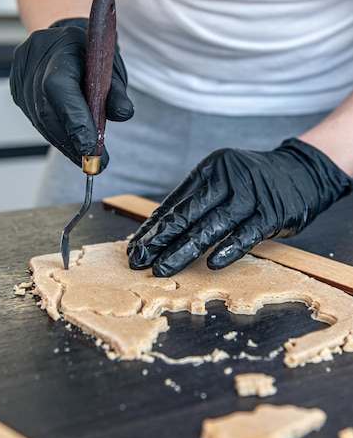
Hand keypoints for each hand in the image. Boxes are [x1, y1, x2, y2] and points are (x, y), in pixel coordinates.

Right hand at [9, 18, 133, 167]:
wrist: (64, 38)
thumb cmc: (89, 51)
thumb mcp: (110, 66)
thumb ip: (116, 91)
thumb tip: (124, 114)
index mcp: (57, 48)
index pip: (59, 90)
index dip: (75, 123)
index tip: (92, 149)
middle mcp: (32, 62)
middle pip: (48, 112)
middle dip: (72, 142)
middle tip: (93, 163)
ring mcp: (20, 78)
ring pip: (40, 121)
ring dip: (65, 144)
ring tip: (85, 160)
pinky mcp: (17, 92)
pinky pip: (36, 120)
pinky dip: (56, 135)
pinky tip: (71, 144)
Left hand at [128, 138, 351, 275]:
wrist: (303, 171)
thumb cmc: (254, 181)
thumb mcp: (224, 179)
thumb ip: (196, 200)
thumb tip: (158, 228)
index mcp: (212, 169)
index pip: (175, 201)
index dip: (153, 226)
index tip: (136, 246)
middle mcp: (229, 179)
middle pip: (188, 214)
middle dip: (160, 240)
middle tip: (139, 260)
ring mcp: (252, 196)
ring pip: (211, 227)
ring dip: (183, 250)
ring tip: (162, 268)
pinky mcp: (273, 214)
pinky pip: (246, 235)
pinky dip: (228, 249)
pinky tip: (211, 264)